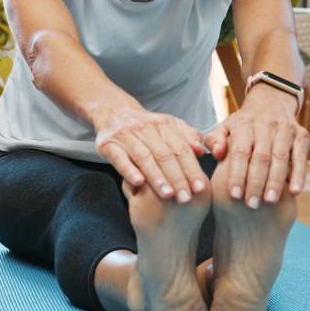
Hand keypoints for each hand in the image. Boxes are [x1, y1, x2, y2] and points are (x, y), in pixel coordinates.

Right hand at [93, 107, 211, 202]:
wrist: (113, 112)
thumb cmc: (146, 126)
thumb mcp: (169, 125)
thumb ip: (187, 137)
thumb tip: (200, 150)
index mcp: (164, 125)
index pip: (181, 149)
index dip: (191, 169)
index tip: (199, 188)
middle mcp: (146, 129)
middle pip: (164, 155)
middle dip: (177, 178)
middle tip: (185, 198)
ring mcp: (126, 136)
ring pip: (144, 158)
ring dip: (157, 177)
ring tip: (167, 195)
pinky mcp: (108, 145)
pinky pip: (119, 158)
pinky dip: (129, 170)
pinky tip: (138, 183)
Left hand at [205, 90, 309, 208]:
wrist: (271, 103)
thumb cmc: (243, 126)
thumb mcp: (225, 128)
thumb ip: (215, 141)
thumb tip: (217, 153)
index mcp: (244, 124)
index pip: (240, 151)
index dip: (237, 174)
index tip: (234, 195)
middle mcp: (266, 124)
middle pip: (261, 156)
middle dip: (256, 182)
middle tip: (251, 204)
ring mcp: (286, 128)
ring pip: (280, 157)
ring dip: (276, 181)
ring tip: (269, 201)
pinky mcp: (302, 135)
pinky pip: (301, 157)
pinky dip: (298, 175)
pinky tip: (294, 192)